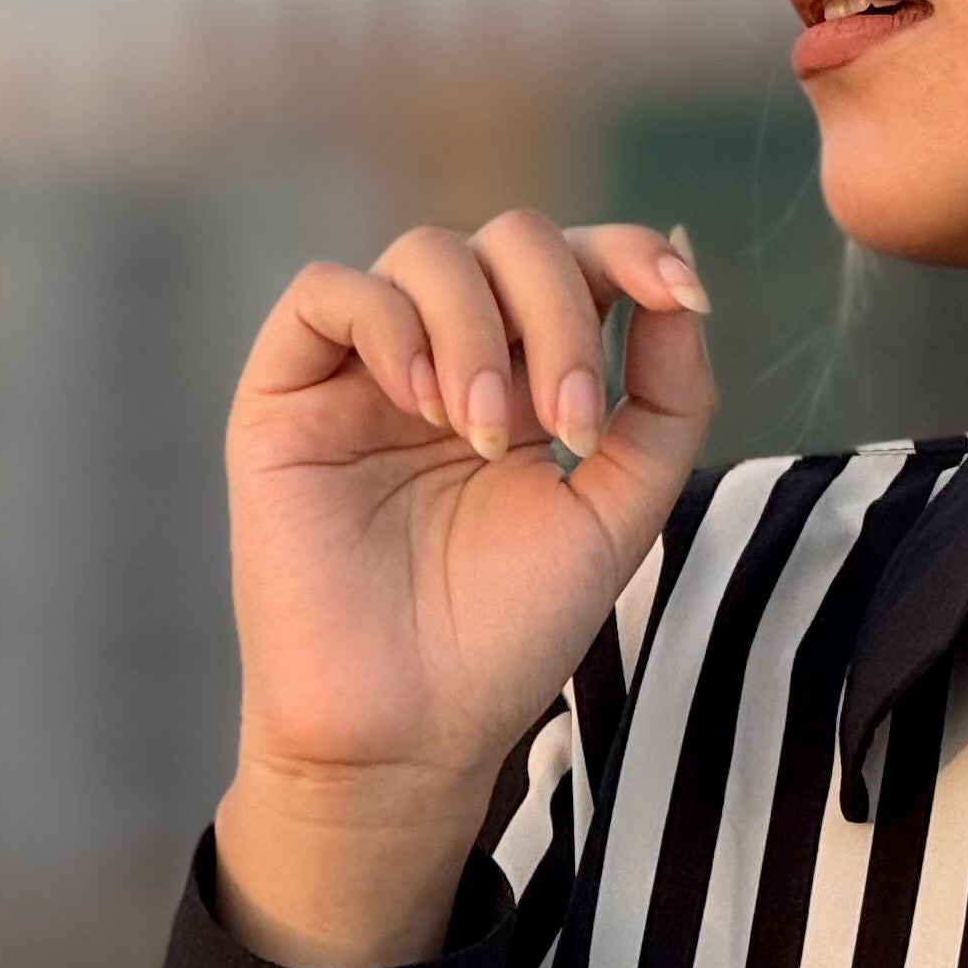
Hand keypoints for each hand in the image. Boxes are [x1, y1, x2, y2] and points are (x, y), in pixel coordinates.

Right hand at [212, 212, 714, 966]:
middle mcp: (448, 355)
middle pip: (510, 240)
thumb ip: (666, 401)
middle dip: (559, 313)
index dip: (630, 251)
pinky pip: (327, 292)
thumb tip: (682, 286)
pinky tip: (421, 402)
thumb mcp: (620, 508)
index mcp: (527, 372)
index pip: (577, 262)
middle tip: (564, 424)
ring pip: (426, 252)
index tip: (678, 294)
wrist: (410, 728)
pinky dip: (390, 323)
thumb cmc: (508, 630)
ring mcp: (365, 370)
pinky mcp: (285, 396)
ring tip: (488, 436)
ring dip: (479, 329)